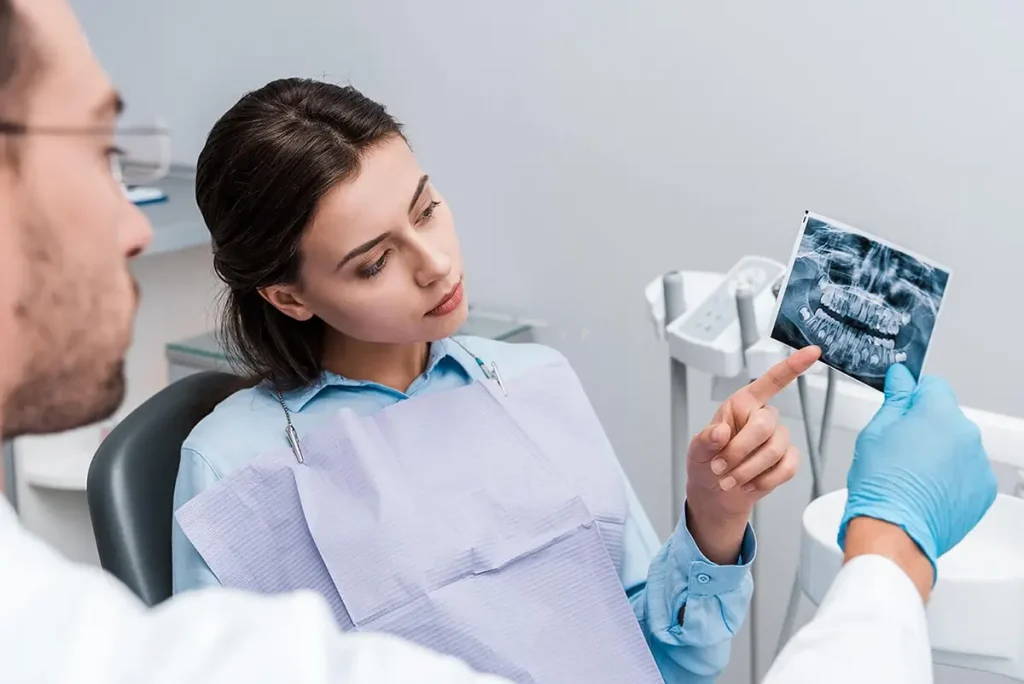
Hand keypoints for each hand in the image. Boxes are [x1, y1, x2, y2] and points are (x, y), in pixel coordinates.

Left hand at [685, 346, 820, 561]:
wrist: (716, 494)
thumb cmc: (706, 463)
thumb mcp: (696, 451)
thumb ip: (705, 440)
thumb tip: (720, 432)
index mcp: (743, 404)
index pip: (771, 381)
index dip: (792, 366)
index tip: (813, 351)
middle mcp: (763, 416)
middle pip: (765, 425)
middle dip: (740, 450)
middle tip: (719, 467)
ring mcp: (778, 438)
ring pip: (775, 450)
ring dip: (747, 470)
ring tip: (728, 480)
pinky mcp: (787, 460)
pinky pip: (786, 468)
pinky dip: (764, 481)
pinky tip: (748, 485)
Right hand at [839, 364, 997, 581]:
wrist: (894, 531)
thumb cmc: (881, 485)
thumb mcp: (875, 432)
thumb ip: (895, 400)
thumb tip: (901, 379)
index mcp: (939, 414)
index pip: (932, 386)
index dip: (912, 395)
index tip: (901, 406)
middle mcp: (967, 435)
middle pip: (947, 417)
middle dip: (926, 426)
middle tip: (899, 448)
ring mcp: (978, 463)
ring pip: (958, 446)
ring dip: (940, 453)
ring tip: (913, 474)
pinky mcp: (983, 489)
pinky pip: (967, 471)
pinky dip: (951, 477)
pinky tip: (927, 489)